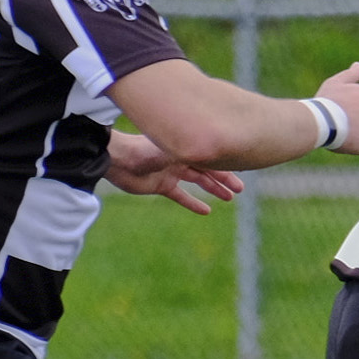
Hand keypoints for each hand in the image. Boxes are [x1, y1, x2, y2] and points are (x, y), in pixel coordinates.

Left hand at [105, 130, 243, 213]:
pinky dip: (192, 203)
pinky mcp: (161, 186)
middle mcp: (180, 158)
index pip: (210, 157)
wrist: (116, 160)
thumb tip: (215, 150)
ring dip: (212, 190)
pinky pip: (180, 196)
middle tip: (239, 190)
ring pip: (197, 182)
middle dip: (224, 179)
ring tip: (228, 198)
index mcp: (184, 147)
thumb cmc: (143, 151)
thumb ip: (191, 151)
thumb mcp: (171, 149)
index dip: (226, 166)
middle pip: (207, 169)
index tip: (241, 173)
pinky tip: (206, 211)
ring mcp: (171, 172)